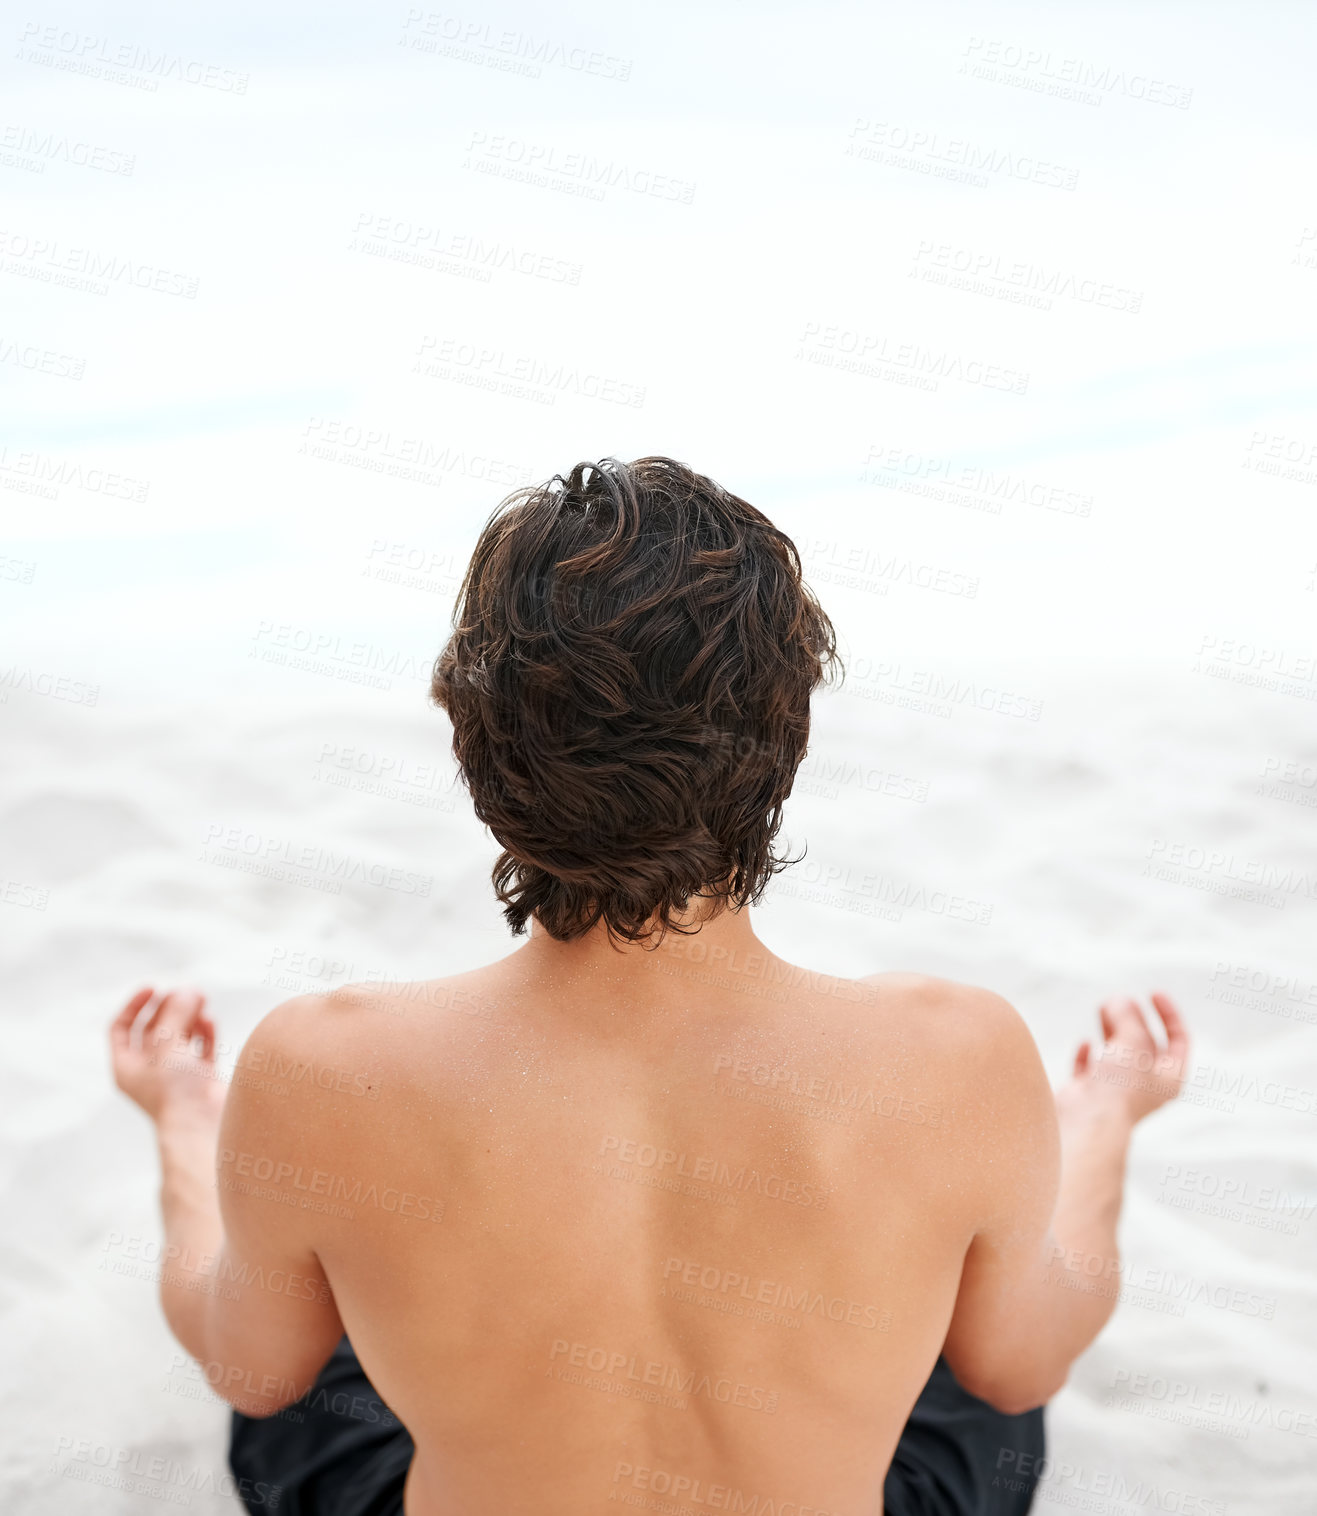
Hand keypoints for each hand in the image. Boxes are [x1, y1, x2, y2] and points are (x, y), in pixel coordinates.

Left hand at [110, 986, 225, 1123]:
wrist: (200, 1126)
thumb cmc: (174, 1090)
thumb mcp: (167, 1044)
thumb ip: (176, 1012)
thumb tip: (189, 990)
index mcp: (127, 1066)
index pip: (122, 1027)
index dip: (135, 1005)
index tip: (154, 987)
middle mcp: (149, 1069)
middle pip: (155, 1027)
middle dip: (170, 1006)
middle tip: (187, 992)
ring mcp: (176, 1074)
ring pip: (180, 1035)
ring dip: (190, 1015)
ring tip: (202, 999)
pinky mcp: (201, 1078)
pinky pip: (201, 1048)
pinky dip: (205, 1032)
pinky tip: (210, 1020)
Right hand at [1058, 991, 1189, 1124]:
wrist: (1089, 1121)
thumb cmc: (1120, 1085)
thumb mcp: (1133, 1040)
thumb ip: (1128, 1015)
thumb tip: (1117, 1000)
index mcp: (1169, 1077)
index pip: (1178, 1040)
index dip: (1169, 1015)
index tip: (1152, 993)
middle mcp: (1146, 1085)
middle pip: (1145, 1043)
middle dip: (1134, 1018)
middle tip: (1118, 999)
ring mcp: (1116, 1090)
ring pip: (1118, 1053)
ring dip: (1112, 1029)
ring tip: (1102, 1008)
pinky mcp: (1090, 1093)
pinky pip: (1091, 1069)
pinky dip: (1089, 1055)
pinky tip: (1086, 1043)